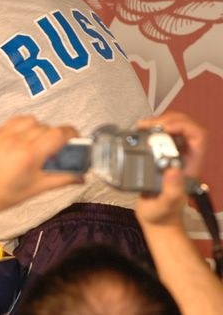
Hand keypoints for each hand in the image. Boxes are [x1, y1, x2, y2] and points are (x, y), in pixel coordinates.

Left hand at [0, 116, 82, 218]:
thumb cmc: (7, 195)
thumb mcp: (38, 189)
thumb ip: (63, 179)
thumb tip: (82, 176)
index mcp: (30, 155)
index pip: (58, 133)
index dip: (71, 134)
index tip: (75, 140)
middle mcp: (17, 140)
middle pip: (47, 127)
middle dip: (55, 137)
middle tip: (55, 151)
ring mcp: (3, 134)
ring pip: (31, 121)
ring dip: (39, 129)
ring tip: (38, 145)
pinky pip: (15, 121)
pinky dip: (24, 126)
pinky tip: (23, 139)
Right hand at [135, 111, 207, 226]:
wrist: (156, 219)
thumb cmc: (163, 213)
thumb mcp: (167, 204)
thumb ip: (173, 190)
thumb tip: (173, 169)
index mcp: (191, 165)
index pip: (198, 135)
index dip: (184, 125)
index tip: (163, 128)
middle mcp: (185, 156)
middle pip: (186, 125)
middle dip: (168, 119)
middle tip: (148, 125)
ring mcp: (173, 153)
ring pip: (174, 125)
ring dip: (158, 121)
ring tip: (142, 127)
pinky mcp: (160, 153)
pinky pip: (160, 133)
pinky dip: (150, 127)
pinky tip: (139, 131)